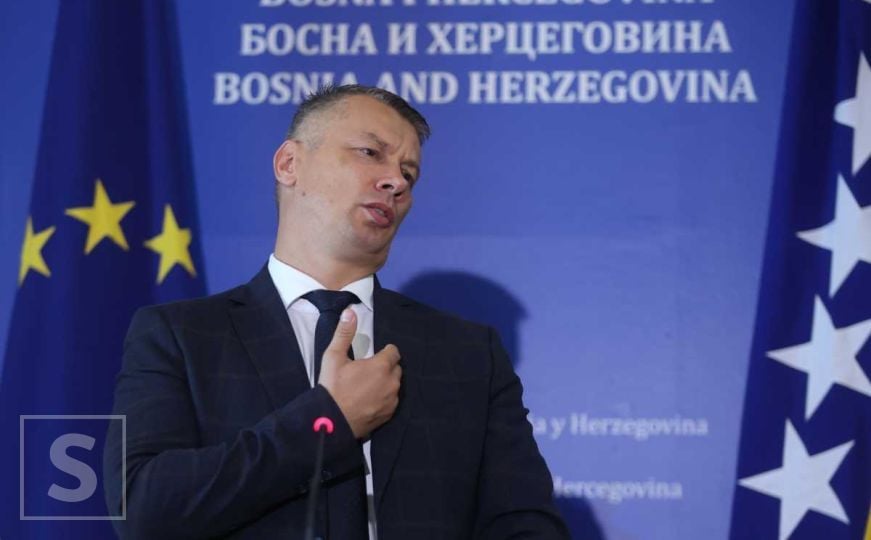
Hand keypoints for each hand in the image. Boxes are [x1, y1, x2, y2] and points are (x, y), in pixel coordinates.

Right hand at [318, 308, 401, 438]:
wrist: (330, 421)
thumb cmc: (332, 387)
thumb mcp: (334, 357)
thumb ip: (344, 333)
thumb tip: (350, 311)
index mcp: (381, 366)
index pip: (393, 352)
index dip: (385, 351)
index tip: (374, 354)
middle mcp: (392, 382)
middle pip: (396, 368)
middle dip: (386, 367)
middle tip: (369, 370)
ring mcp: (392, 400)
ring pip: (395, 385)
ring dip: (386, 382)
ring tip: (369, 385)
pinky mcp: (389, 414)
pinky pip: (392, 400)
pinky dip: (385, 397)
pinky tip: (371, 400)